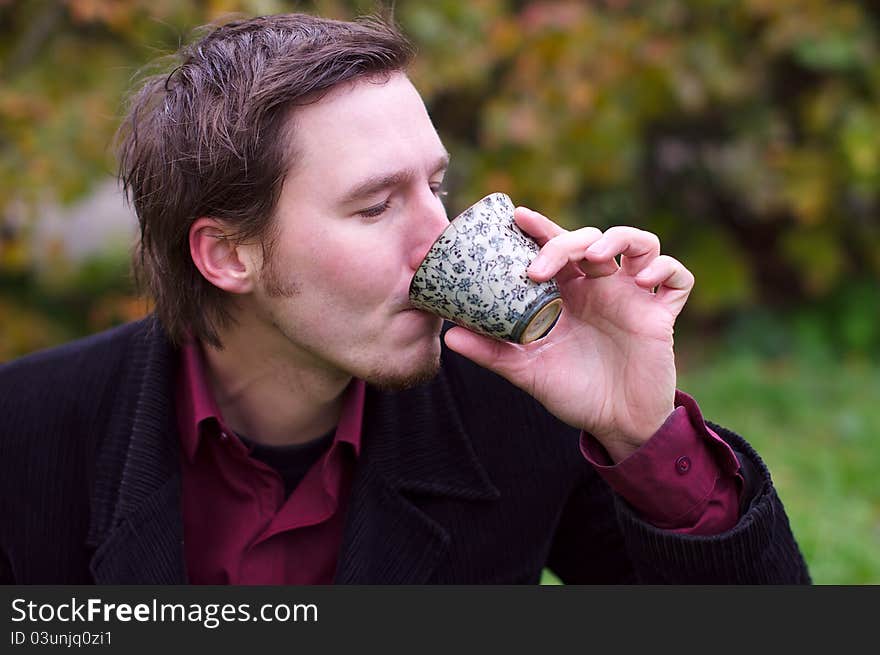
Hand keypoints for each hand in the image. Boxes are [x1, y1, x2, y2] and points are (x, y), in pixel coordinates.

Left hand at [443, 207, 694, 462]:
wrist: (614, 425)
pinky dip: (666, 269)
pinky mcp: (661, 315)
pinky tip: (643, 281)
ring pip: (640, 242)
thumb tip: (447, 335)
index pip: (555, 245)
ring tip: (596, 258)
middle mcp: (600, 286)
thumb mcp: (527, 371)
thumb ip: (491, 352)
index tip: (517, 216)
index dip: (540, 226)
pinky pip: (678, 278)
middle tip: (540, 267)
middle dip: (567, 241)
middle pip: (591, 238)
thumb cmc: (572, 392)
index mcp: (568, 292)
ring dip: (620, 238)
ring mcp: (633, 296)